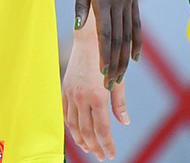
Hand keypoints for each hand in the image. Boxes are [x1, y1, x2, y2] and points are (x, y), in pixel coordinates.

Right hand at [63, 26, 129, 160]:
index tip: (110, 154)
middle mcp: (82, 98)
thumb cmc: (107, 58)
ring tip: (89, 148)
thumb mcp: (117, 80)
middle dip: (95, 147)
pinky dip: (70, 126)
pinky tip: (76, 132)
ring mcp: (71, 94)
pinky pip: (65, 114)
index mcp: (97, 96)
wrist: (89, 39)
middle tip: (101, 156)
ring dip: (81, 140)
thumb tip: (125, 122)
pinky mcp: (64, 89)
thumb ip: (119, 104)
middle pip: (87, 131)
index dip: (106, 144)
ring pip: (73, 126)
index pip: (102, 129)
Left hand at [74, 0, 141, 89]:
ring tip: (121, 76)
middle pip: (118, 39)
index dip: (104, 55)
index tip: (102, 74)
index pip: (104, 33)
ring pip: (128, 34)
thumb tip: (77, 26)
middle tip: (111, 85)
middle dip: (114, 63)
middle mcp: (119, 0)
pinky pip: (137, 23)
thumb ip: (80, 2)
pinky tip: (136, 56)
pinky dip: (136, 41)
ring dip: (124, 57)